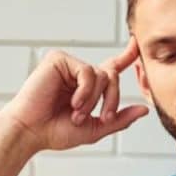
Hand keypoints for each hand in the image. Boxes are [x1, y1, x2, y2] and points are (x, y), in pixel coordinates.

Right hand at [0, 37, 148, 152]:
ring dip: (95, 99)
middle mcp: (78, 73)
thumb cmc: (55, 132)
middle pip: (112, 75)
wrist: (30, 132)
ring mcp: (68, 65)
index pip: (111, 68)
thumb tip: (144, 110)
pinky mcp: (59, 59)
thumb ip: (119, 119)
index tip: (137, 44)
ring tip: (77, 113)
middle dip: (112, 99)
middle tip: (102, 118)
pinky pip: (88, 71)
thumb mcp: (94, 129)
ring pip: (101, 74)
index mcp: (86, 86)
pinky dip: (85, 91)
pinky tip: (73, 103)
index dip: (126, 56)